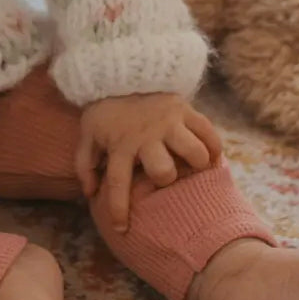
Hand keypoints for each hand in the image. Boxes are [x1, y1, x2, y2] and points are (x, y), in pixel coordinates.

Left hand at [74, 93, 222, 233]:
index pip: (117, 181)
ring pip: (194, 153)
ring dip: (195, 163)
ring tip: (191, 166)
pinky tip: (210, 156)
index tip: (122, 229)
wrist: (122, 70)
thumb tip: (91, 193)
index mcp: (120, 143)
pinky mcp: (186, 109)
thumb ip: (84, 163)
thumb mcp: (88, 133)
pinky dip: (214, 147)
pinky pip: (209, 133)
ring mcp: (169, 121)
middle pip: (164, 171)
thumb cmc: (107, 110)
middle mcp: (146, 135)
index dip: (119, 208)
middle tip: (165, 175)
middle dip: (166, 178)